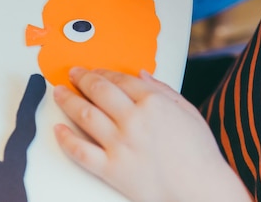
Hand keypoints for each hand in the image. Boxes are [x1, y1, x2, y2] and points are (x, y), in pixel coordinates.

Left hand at [53, 68, 251, 201]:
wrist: (202, 191)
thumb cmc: (199, 154)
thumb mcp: (188, 111)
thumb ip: (163, 89)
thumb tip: (141, 73)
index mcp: (153, 102)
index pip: (118, 79)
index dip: (102, 72)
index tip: (94, 71)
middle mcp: (133, 120)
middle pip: (98, 91)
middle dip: (81, 78)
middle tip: (72, 74)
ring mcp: (120, 144)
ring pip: (84, 114)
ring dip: (67, 100)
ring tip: (59, 92)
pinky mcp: (112, 169)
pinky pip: (81, 151)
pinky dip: (65, 139)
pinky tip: (58, 130)